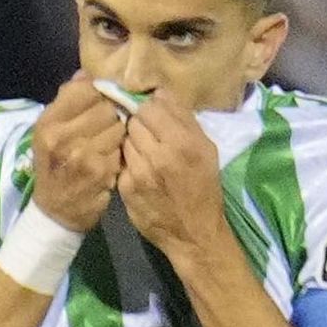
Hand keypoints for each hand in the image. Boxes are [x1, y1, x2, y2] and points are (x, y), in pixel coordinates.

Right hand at [31, 74, 125, 232]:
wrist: (55, 212)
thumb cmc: (55, 167)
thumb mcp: (50, 132)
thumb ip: (68, 101)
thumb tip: (87, 74)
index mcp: (48, 122)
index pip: (85, 89)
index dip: (97, 95)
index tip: (97, 106)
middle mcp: (61, 136)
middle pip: (106, 107)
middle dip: (110, 117)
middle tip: (103, 131)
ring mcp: (82, 154)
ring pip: (118, 128)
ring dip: (117, 137)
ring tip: (105, 148)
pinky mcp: (100, 171)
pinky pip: (121, 150)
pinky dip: (118, 156)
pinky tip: (108, 164)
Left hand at [118, 93, 226, 262]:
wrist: (194, 234)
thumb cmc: (203, 188)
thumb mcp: (206, 149)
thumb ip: (183, 119)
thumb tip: (159, 92)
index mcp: (183, 143)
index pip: (151, 107)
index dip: (152, 110)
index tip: (156, 118)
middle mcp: (159, 156)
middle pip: (134, 121)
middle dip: (140, 125)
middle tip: (150, 137)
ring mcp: (139, 173)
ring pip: (125, 140)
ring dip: (133, 143)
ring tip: (145, 155)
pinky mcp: (126, 188)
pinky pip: (121, 162)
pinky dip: (128, 163)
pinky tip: (140, 172)